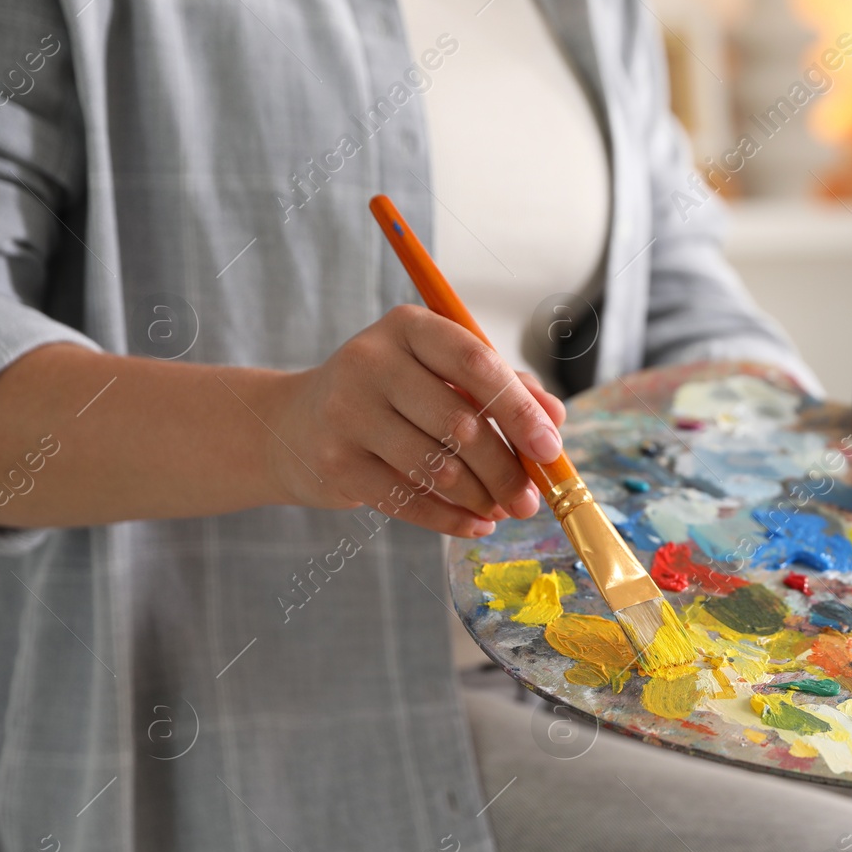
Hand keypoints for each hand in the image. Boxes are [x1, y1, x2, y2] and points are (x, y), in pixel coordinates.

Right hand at [264, 305, 566, 537]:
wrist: (296, 425)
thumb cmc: (392, 396)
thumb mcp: (442, 375)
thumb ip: (502, 386)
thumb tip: (554, 417)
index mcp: (409, 328)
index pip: (476, 363)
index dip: (520, 409)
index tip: (550, 448)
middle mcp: (371, 361)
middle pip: (460, 424)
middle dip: (506, 469)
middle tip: (530, 499)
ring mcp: (346, 413)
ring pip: (437, 468)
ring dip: (481, 497)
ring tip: (501, 508)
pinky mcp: (335, 463)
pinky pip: (409, 501)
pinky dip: (451, 519)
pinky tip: (475, 524)